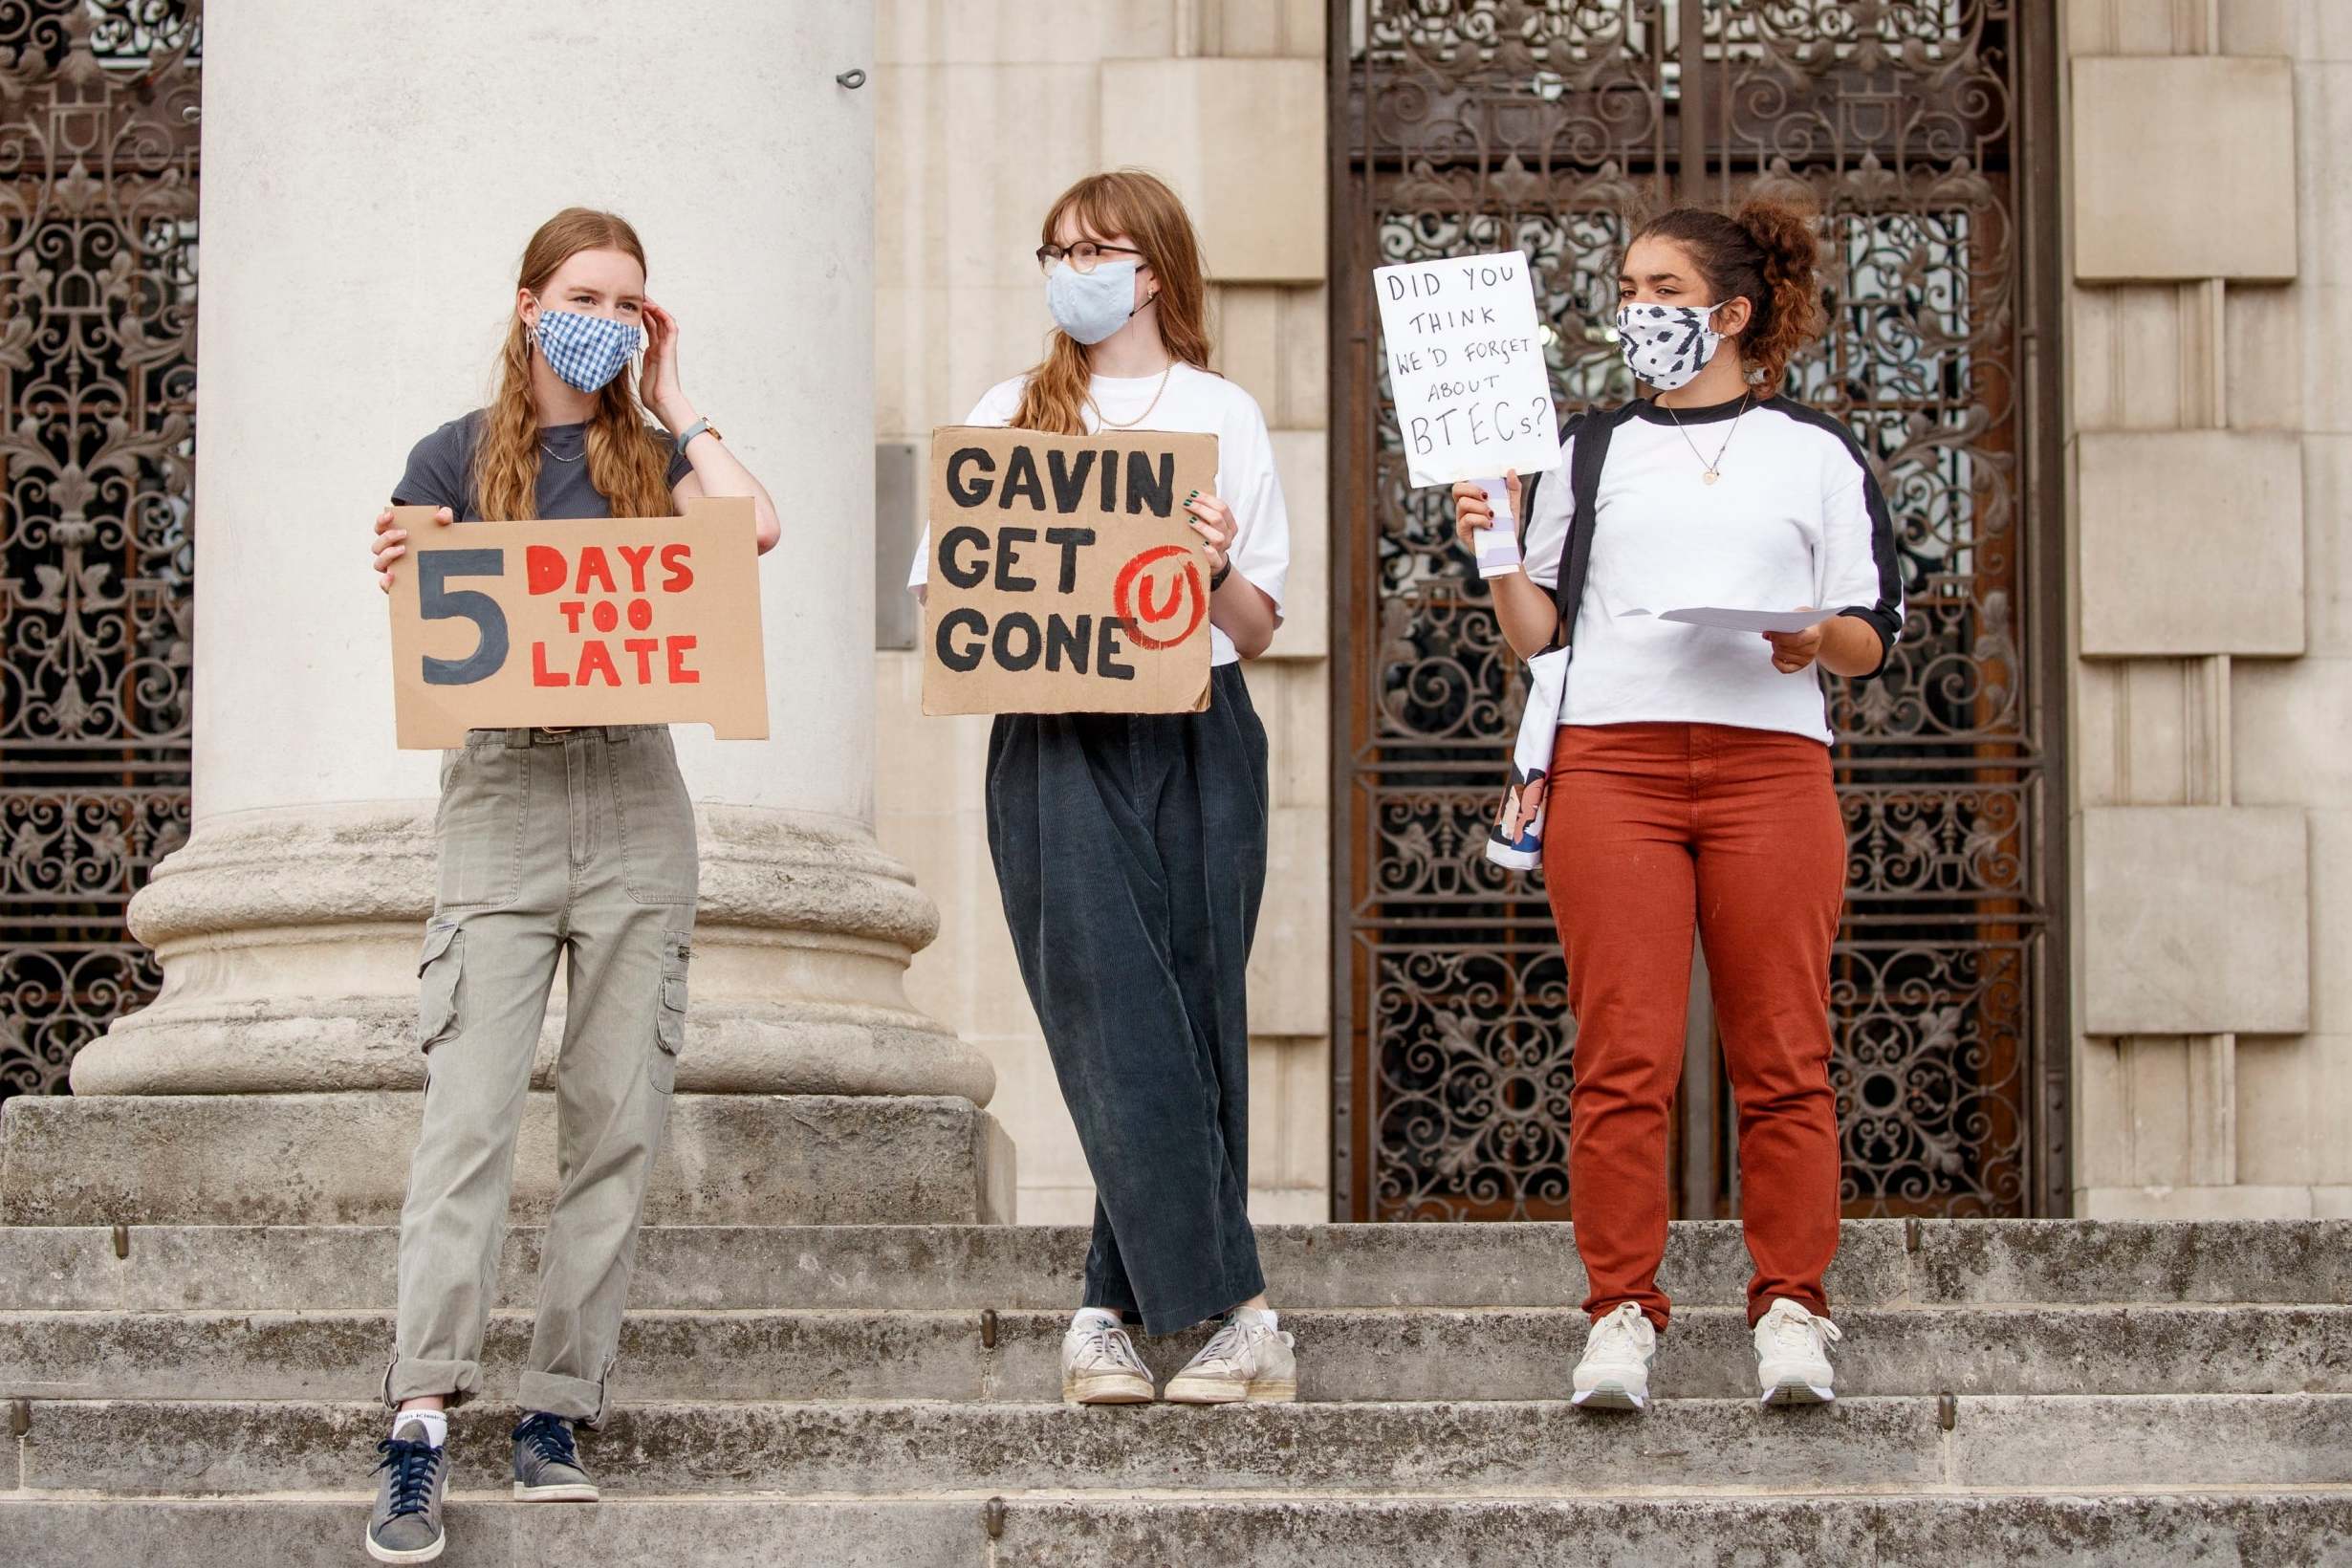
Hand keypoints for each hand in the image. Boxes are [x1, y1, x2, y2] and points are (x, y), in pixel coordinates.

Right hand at [373, 504, 451, 592]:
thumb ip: (444, 516)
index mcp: (393, 538)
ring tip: (403, 549)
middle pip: (377, 546)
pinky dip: (385, 581)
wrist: (449, 564)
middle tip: (405, 533)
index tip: (390, 515)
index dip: (381, 521)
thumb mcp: (444, 527)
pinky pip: (385, 584)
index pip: (380, 528)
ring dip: (387, 555)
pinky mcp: (398, 583)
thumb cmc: (439, 542)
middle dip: (387, 538)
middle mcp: (388, 553)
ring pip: (378, 563)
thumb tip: (441, 516)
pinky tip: (392, 576)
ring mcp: (392, 568)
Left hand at [641, 298, 689, 429]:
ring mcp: (667, 348)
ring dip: (655, 308)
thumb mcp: (639, 376)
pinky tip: (654, 308)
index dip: (643, 316)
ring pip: (663, 321)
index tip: (633, 306)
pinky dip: (663, 316)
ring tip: (645, 298)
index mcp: (654, 354)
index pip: (650, 329)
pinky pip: (670, 327)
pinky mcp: (670, 349)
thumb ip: (637, 366)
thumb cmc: (653, 395)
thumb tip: (628, 360)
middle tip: (638, 296)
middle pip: (656, 322)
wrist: (663, 403)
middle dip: (648, 308)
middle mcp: (661, 348)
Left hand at [1184, 489, 1235, 575]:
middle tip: (1186, 504)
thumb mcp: (1212, 525)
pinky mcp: (1216, 562)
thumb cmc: (1209, 540)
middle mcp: (1228, 536)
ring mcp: (1222, 549)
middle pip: (1218, 518)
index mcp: (1230, 525)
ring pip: (1218, 536)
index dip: (1207, 499)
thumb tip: (1193, 494)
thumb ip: (1207, 512)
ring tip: (1190, 521)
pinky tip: (1201, 546)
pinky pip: (1215, 558)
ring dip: (1203, 527)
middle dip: (1201, 509)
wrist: (1214, 563)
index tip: (1192, 494)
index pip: (1222, 507)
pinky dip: (1209, 551)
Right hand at [1451, 469, 1520, 551]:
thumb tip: (1511, 471)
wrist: (1507, 550)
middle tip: (1487, 496)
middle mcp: (1464, 509)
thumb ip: (1513, 488)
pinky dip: (1480, 519)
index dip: (1470, 480)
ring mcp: (1462, 520)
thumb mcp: (1512, 506)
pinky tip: (1490, 524)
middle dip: (1473, 489)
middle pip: (1457, 489)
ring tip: (1492, 515)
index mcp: (1473, 500)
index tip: (1485, 484)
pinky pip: (1466, 519)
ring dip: (1480, 506)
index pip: (1463, 484)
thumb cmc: (1506, 529)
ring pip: (1462, 503)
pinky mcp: (1463, 532)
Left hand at [1763, 609, 1823, 673]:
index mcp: (1814, 635)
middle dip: (1775, 641)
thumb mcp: (1800, 613)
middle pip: (1786, 648)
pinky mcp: (1801, 665)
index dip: (1779, 637)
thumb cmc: (1807, 621)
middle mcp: (1812, 649)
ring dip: (1775, 648)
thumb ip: (1787, 618)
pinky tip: (1775, 654)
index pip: (1796, 640)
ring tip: (1775, 640)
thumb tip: (1771, 629)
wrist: (1818, 630)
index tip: (1767, 632)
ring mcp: (1807, 659)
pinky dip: (1776, 662)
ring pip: (1783, 656)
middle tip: (1770, 634)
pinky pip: (1784, 669)